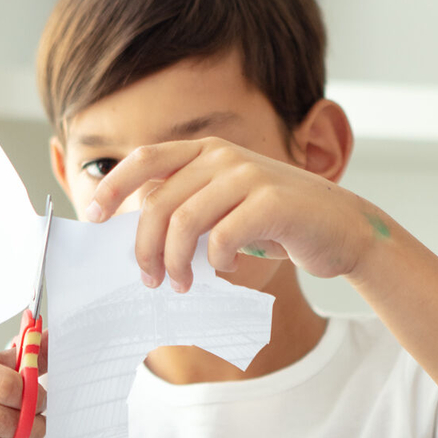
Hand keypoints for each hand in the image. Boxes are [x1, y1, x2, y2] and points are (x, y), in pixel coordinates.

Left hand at [85, 137, 389, 290]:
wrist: (344, 228)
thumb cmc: (278, 225)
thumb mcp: (228, 209)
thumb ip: (190, 210)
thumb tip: (140, 242)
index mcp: (207, 152)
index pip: (146, 159)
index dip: (114, 186)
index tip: (93, 217)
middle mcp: (223, 156)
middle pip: (158, 202)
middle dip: (145, 247)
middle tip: (150, 279)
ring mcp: (249, 175)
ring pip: (184, 221)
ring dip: (175, 262)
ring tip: (180, 284)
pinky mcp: (272, 201)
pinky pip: (223, 237)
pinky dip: (216, 261)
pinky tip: (224, 269)